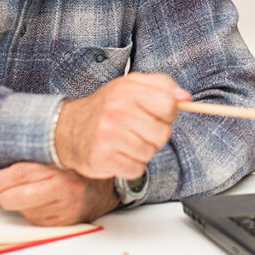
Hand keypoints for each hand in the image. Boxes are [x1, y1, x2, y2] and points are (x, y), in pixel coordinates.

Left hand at [0, 162, 118, 224]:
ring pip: (24, 212)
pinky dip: (34, 213)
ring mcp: (65, 208)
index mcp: (61, 166)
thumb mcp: (60, 153)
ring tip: (35, 191)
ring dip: (22, 204)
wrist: (109, 184)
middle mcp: (64, 189)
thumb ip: (35, 155)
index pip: (21, 174)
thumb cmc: (80, 166)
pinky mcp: (66, 222)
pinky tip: (44, 202)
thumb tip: (1, 164)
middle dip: (4, 195)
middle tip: (2, 190)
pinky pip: (37, 221)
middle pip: (17, 198)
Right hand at [55, 73, 189, 180]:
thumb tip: (186, 97)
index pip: (169, 105)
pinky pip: (137, 169)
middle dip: (156, 135)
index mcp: (126, 90)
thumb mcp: (131, 85)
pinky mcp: (103, 158)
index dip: (169, 113)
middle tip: (140, 129)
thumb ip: (162, 85)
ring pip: (151, 152)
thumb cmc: (106, 107)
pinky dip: (132, 165)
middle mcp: (116, 111)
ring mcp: (108, 136)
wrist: (69, 129)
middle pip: (163, 133)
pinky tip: (119, 154)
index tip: (159, 114)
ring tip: (127, 141)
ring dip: (143, 150)